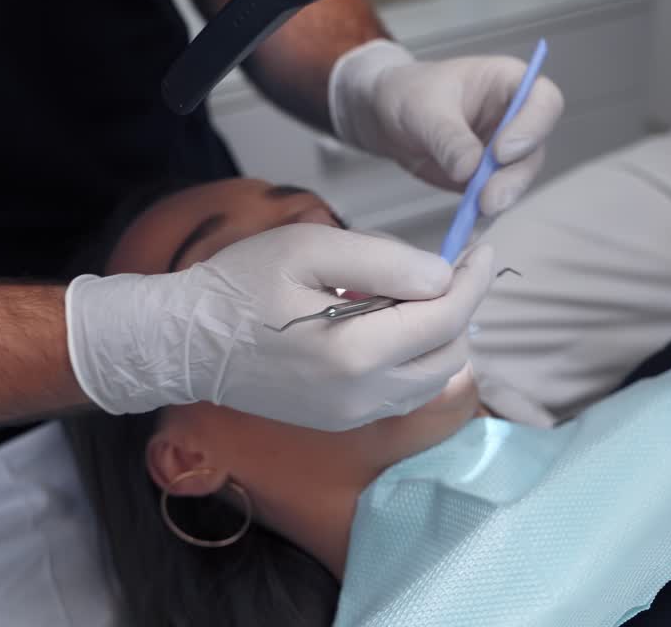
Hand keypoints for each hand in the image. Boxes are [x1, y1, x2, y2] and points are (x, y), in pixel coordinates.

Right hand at [66, 224, 495, 430]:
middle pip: (451, 353)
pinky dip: (417, 360)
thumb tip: (442, 276)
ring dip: (441, 336)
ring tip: (414, 296)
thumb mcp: (311, 248)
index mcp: (357, 353)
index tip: (482, 249)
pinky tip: (392, 327)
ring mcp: (354, 417)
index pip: (447, 318)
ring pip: (435, 379)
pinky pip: (405, 393)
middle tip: (444, 269)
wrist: (187, 343)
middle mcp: (363, 397)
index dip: (473, 280)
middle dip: (459, 308)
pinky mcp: (344, 422)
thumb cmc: (241, 285)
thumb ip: (385, 261)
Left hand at [330, 40, 564, 215]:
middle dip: (514, 177)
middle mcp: (514, 117)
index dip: (532, 128)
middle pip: (535, 149)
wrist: (384, 115)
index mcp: (508, 83)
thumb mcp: (423, 108)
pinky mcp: (488, 177)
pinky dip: (483, 214)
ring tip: (475, 212)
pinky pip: (495, 197)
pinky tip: (468, 226)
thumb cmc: (408, 93)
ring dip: (501, 197)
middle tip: (488, 199)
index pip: (544, 101)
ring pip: (519, 178)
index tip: (499, 153)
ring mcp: (504, 149)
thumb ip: (448, 137)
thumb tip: (470, 170)